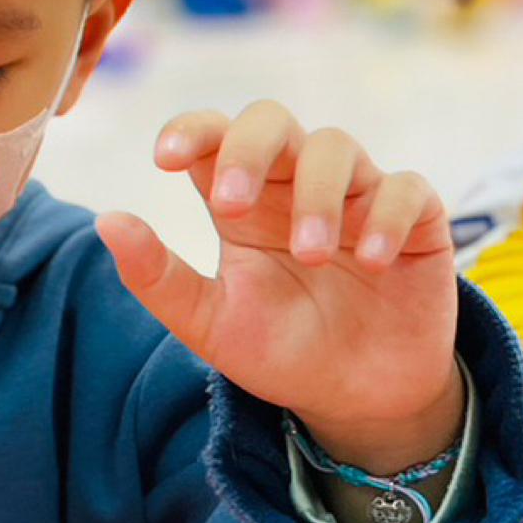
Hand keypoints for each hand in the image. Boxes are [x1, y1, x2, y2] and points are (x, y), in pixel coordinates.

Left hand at [97, 103, 462, 475]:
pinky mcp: (415, 222)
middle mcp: (296, 186)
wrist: (357, 401)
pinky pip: (407, 189)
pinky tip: (369, 259)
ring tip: (310, 255)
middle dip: (249, 149)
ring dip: (316, 195)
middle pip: (272, 120)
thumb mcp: (211, 325)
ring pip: (336, 147)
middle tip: (231, 204)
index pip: (215, 137)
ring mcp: (357, 197)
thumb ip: (159, 278)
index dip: (192, 130)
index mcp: (243, 202)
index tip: (165, 158)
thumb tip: (107, 221)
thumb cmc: (281, 352)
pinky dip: (387, 215)